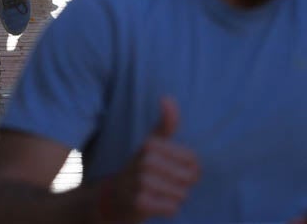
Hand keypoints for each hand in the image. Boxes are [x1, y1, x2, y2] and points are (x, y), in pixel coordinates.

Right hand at [100, 97, 199, 223]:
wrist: (114, 198)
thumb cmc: (141, 169)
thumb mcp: (153, 143)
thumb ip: (166, 123)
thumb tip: (166, 97)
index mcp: (151, 144)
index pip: (193, 160)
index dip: (191, 169)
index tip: (174, 169)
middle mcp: (145, 161)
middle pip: (188, 178)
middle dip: (183, 185)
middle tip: (166, 184)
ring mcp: (141, 182)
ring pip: (181, 194)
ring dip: (175, 198)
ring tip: (159, 194)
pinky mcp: (139, 203)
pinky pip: (172, 208)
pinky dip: (168, 209)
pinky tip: (156, 204)